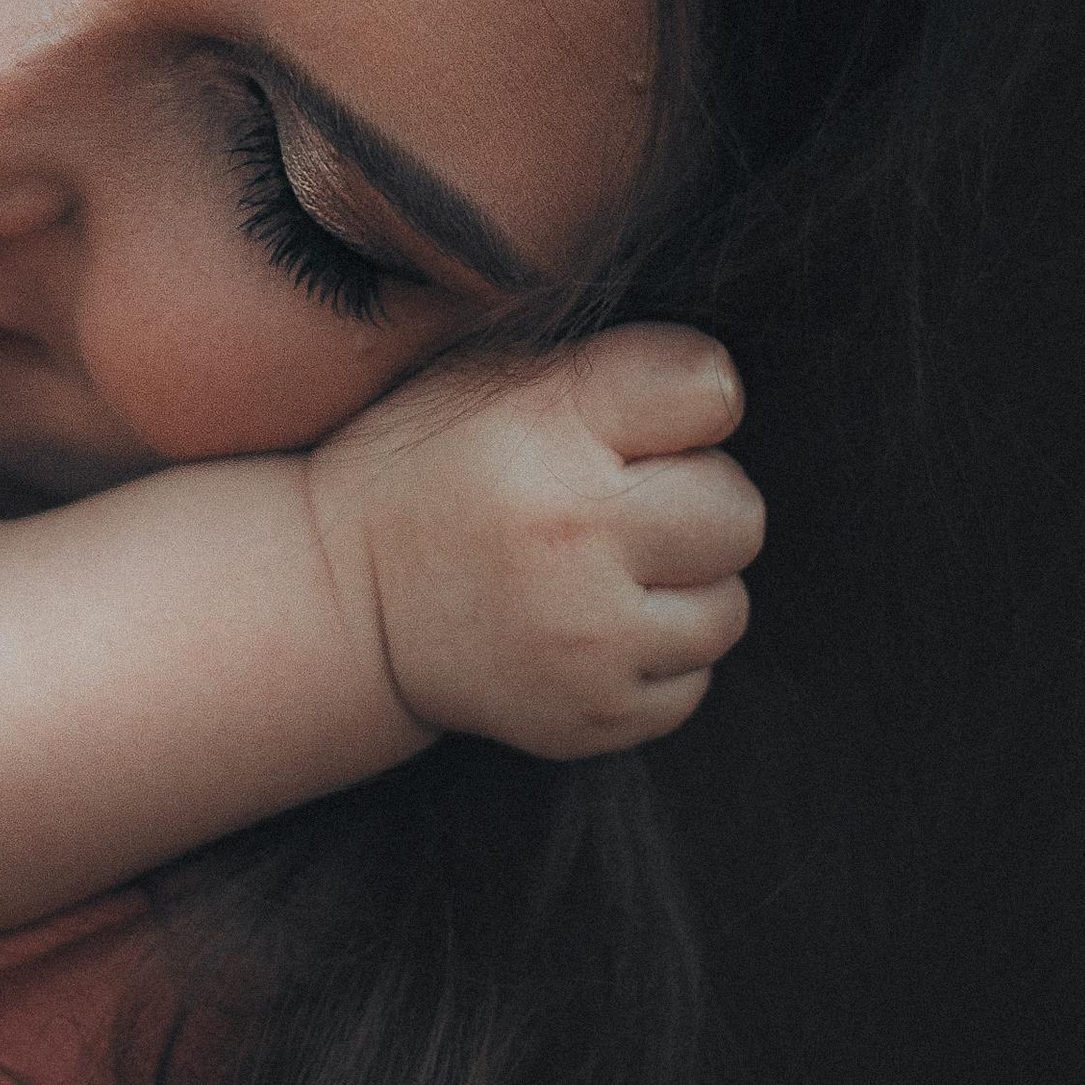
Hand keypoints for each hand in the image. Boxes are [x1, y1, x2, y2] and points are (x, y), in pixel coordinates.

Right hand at [314, 324, 763, 760]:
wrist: (345, 601)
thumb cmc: (431, 466)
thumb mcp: (489, 376)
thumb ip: (607, 368)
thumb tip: (725, 386)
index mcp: (549, 427)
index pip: (710, 388)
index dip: (692, 399)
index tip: (649, 418)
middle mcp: (575, 536)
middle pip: (739, 508)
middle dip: (697, 498)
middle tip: (627, 501)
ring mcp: (589, 640)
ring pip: (727, 605)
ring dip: (685, 585)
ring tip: (609, 568)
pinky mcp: (595, 717)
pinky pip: (693, 682)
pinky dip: (657, 656)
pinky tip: (593, 626)